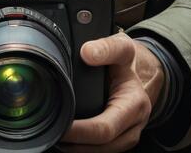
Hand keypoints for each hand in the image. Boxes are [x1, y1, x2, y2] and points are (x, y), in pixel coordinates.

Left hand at [60, 33, 164, 151]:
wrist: (139, 74)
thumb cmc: (128, 63)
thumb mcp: (122, 47)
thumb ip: (107, 48)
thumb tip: (87, 53)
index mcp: (135, 105)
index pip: (105, 128)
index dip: (81, 132)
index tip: (61, 127)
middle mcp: (134, 125)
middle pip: (101, 146)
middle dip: (74, 144)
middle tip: (51, 133)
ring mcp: (127, 136)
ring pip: (101, 151)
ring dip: (77, 148)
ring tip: (56, 137)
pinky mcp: (119, 140)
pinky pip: (101, 149)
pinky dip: (83, 147)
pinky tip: (67, 140)